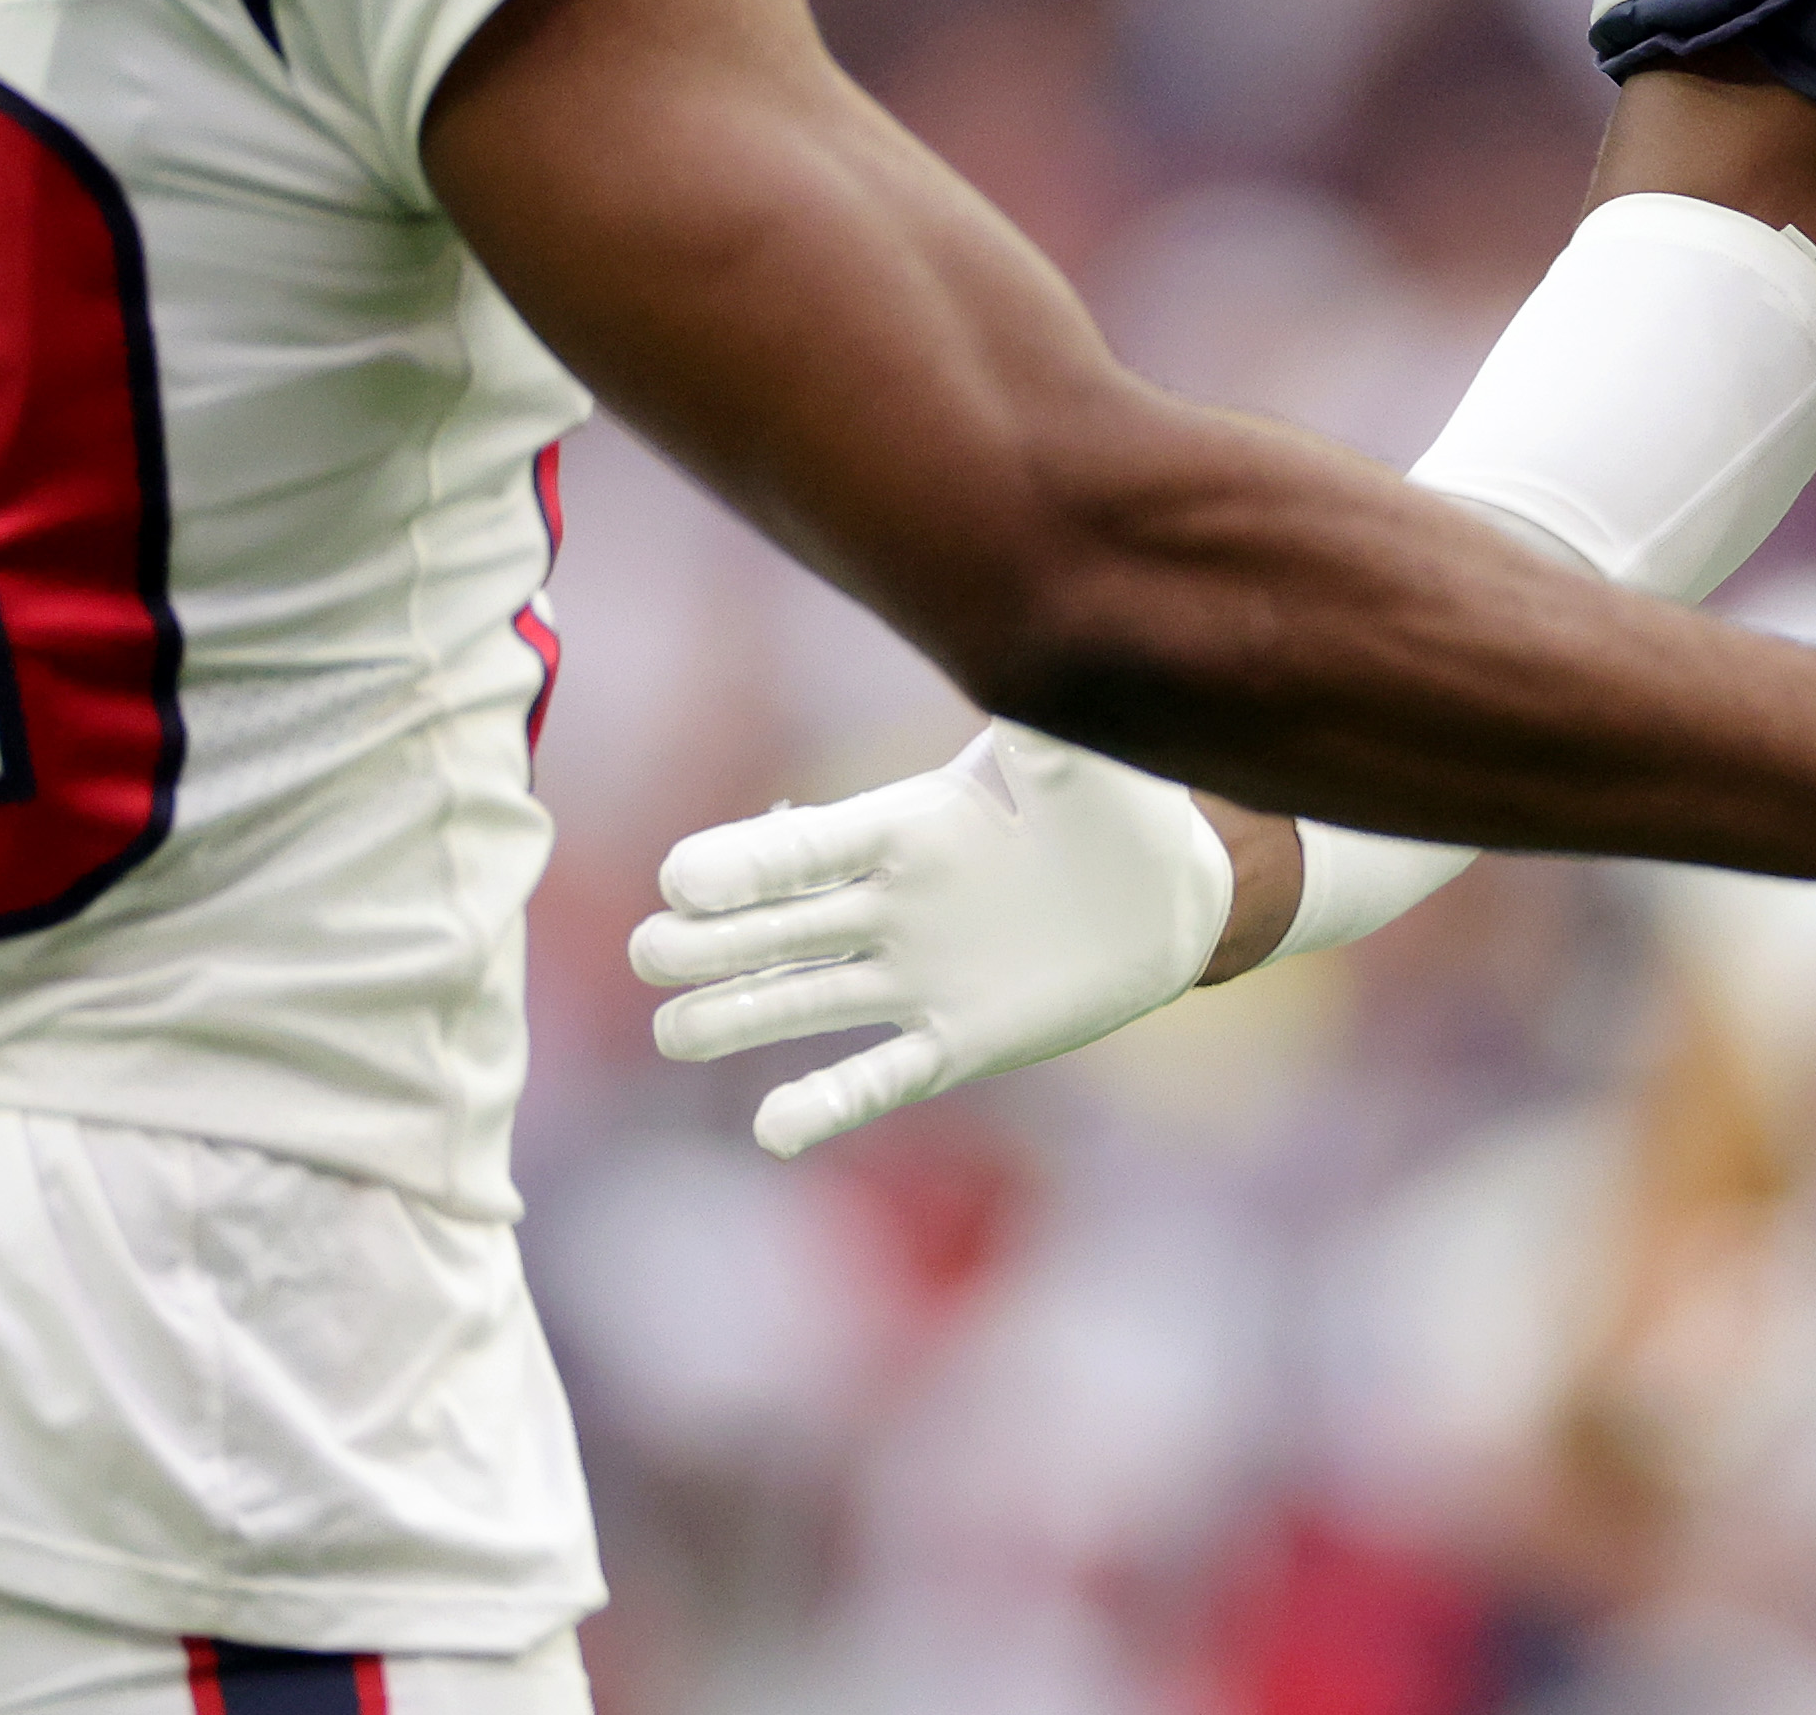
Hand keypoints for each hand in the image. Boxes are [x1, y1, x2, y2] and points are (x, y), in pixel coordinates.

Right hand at [630, 723, 1234, 1158]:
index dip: (749, 861)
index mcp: (907, 828)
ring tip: (673, 1030)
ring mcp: (915, 978)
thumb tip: (1033, 684)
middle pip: (782, 927)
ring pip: (805, 1001)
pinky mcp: (953, 1043)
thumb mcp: (1082, 766)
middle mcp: (892, 906)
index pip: (810, 847)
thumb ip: (1046, 735)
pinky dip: (828, 1104)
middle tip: (653, 951)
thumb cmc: (1115, 812)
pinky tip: (772, 1130)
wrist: (1163, 902)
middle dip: (713, 941)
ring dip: (738, 1015)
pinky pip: (880, 1077)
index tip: (682, 877)